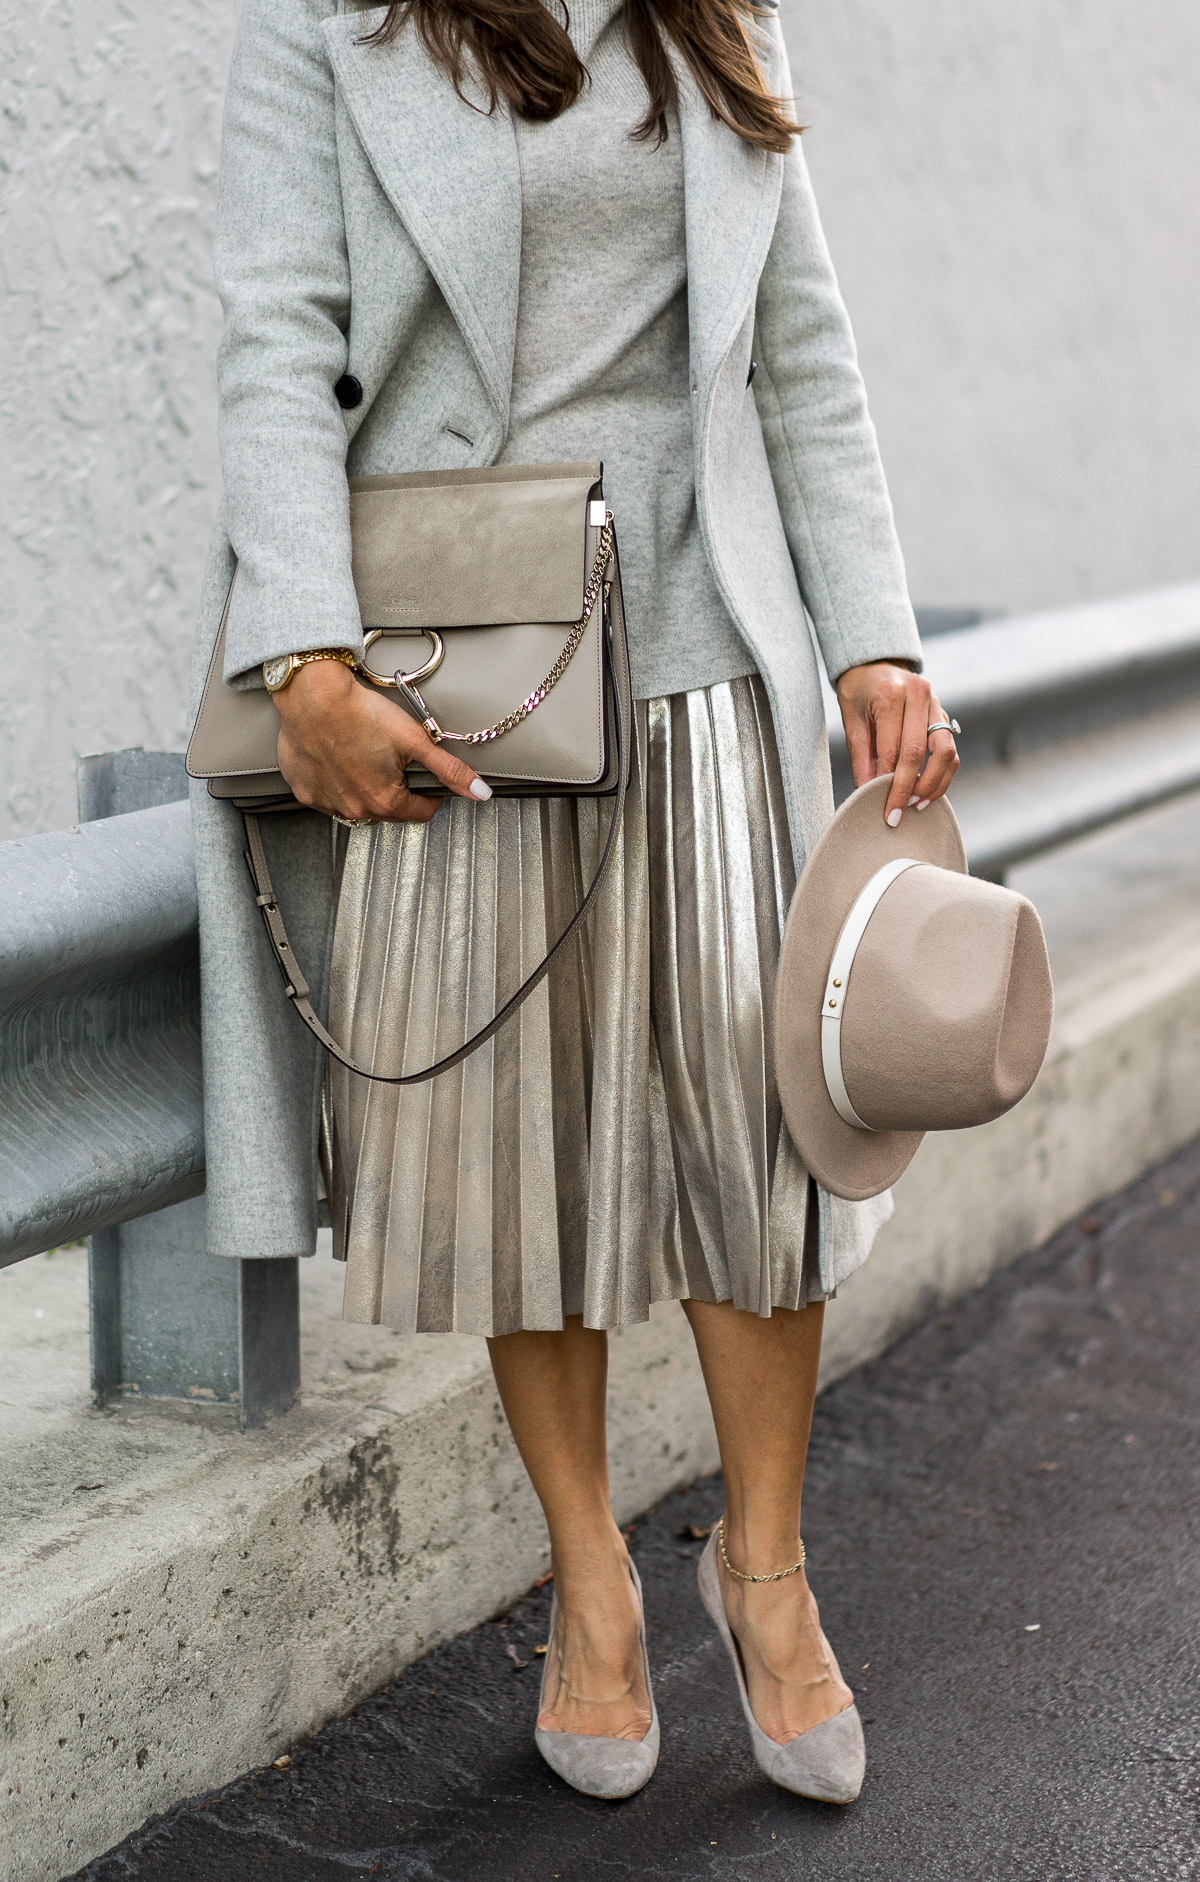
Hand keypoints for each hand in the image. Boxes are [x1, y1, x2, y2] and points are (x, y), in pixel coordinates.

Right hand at [272, 659, 490, 822]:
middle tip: (395, 761)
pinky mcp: (306, 791)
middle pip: (390, 811)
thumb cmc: (361, 713)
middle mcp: (355, 809)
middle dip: (398, 791)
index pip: (421, 813)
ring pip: (358, 806)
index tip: (429, 781)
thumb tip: (479, 792)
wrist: (314, 696)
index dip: (431, 796)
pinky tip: (340, 761)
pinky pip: (329, 798)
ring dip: (366, 791)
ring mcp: (328, 803)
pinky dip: (337, 785)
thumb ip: (449, 770)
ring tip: (366, 759)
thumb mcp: (416, 739)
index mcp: (385, 800)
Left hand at [835, 661, 958, 826]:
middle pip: (920, 752)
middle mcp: (919, 695)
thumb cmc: (860, 694)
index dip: (889, 783)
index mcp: (890, 695)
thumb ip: (862, 758)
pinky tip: (926, 792)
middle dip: (910, 788)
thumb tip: (867, 793)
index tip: (885, 810)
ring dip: (932, 784)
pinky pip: (951, 750)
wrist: (876, 666)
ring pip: (945, 752)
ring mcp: (936, 704)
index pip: (893, 749)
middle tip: (899, 813)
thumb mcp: (852, 723)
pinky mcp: (944, 715)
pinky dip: (942, 775)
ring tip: (915, 805)